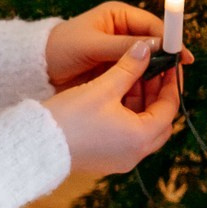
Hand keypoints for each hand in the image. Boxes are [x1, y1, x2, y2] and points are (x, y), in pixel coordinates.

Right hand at [41, 48, 182, 175]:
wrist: (35, 144)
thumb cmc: (70, 118)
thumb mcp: (103, 87)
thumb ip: (129, 67)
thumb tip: (146, 48)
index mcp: (141, 138)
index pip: (169, 107)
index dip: (171, 82)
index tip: (169, 64)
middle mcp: (135, 154)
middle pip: (160, 120)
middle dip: (157, 94)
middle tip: (152, 69)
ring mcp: (121, 159)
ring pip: (144, 128)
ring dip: (142, 103)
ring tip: (133, 76)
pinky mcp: (106, 159)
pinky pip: (128, 135)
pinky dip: (128, 115)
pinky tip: (117, 93)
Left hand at [46, 0, 188, 89]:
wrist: (37, 69)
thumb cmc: (60, 48)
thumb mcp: (93, 45)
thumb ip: (124, 46)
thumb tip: (158, 46)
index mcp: (119, 15)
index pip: (153, 25)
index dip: (169, 41)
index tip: (182, 56)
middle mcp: (123, 31)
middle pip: (154, 45)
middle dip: (165, 61)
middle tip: (177, 78)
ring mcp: (120, 52)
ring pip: (146, 63)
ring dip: (155, 76)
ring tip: (165, 91)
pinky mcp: (115, 70)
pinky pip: (135, 76)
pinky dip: (142, 86)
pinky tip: (149, 97)